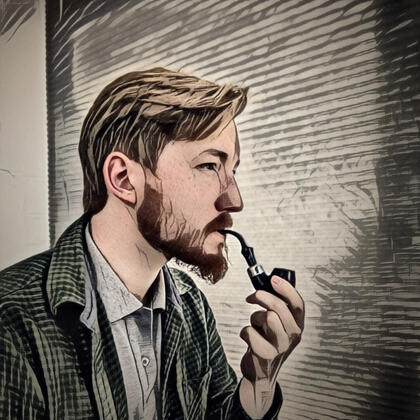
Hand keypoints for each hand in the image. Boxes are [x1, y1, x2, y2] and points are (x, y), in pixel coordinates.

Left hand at [239, 275, 304, 416]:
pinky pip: (249, 332)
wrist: (261, 372)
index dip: (286, 289)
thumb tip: (267, 284)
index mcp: (298, 325)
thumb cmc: (268, 341)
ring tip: (256, 326)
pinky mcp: (265, 355)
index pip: (298, 304)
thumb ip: (278, 308)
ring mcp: (280, 346)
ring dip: (254, 318)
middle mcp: (293, 336)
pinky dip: (245, 332)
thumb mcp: (279, 325)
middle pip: (278, 307)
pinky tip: (249, 339)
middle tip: (252, 297)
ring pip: (265, 317)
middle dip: (262, 297)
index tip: (273, 279)